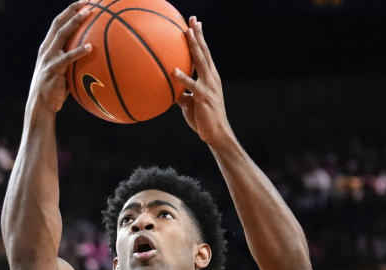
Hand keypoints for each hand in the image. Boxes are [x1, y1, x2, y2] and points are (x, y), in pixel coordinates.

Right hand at [28, 0, 93, 114]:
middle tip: (89, 2)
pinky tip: (90, 47)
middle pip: (59, 23)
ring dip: (75, 22)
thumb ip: (72, 62)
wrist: (40, 107)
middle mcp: (46, 50)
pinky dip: (78, 51)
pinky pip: (67, 58)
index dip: (70, 11)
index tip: (84, 2)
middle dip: (73, 11)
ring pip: (62, 35)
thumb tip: (93, 58)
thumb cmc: (55, 91)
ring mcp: (48, 59)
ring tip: (89, 14)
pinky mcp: (52, 70)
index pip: (58, 24)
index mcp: (47, 48)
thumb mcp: (62, 72)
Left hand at [173, 17, 234, 147]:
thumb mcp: (190, 104)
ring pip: (201, 62)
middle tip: (193, 19)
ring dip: (194, 46)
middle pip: (204, 52)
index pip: (204, 53)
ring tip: (187, 33)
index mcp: (210, 77)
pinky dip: (183, 78)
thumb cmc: (203, 119)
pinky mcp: (204, 98)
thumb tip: (170, 90)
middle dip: (198, 35)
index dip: (199, 38)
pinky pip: (192, 86)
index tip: (195, 23)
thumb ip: (182, 94)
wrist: (216, 134)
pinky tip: (174, 71)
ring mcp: (209, 86)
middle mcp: (212, 78)